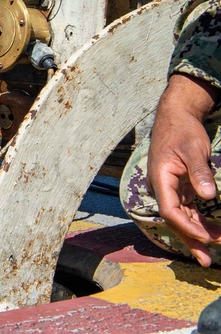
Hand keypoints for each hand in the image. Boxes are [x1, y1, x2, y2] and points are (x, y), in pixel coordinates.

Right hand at [147, 74, 220, 266]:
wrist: (175, 117)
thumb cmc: (181, 131)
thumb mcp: (193, 150)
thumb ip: (199, 173)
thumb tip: (208, 196)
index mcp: (161, 178)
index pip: (169, 210)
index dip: (186, 226)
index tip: (205, 237)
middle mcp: (162, 187)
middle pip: (174, 219)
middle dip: (191, 240)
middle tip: (207, 260)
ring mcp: (170, 188)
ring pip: (181, 217)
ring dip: (197, 234)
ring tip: (215, 250)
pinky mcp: (178, 187)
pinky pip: (187, 209)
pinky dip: (199, 222)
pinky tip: (212, 232)